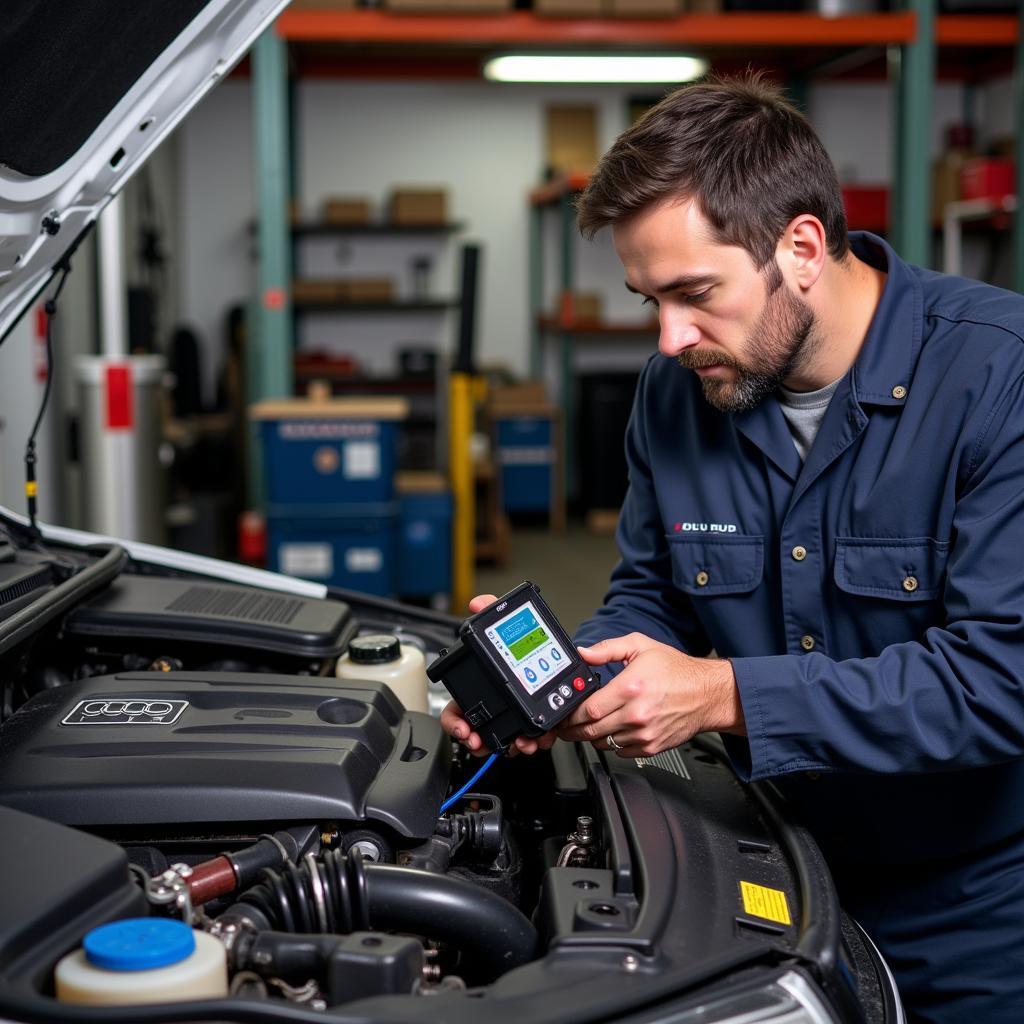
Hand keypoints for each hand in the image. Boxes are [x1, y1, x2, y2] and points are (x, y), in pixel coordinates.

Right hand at [438, 593, 558, 756]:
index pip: (457, 710)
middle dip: (480, 741)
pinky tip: (537, 738)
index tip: (465, 729)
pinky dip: (531, 742)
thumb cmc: (524, 643)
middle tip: (483, 742)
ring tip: (520, 743)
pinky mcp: (531, 722)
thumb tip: (477, 602)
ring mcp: (511, 716)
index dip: (455, 723)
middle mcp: (492, 705)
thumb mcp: (508, 624)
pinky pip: (526, 739)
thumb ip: (492, 609)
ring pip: (502, 740)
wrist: (553, 654)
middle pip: (476, 733)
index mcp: (479, 686)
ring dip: (509, 745)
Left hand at [556, 633, 743, 757]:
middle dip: (573, 730)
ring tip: (589, 726)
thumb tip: (583, 653)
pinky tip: (613, 731)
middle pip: (591, 731)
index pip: (588, 709)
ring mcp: (644, 734)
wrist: (707, 694)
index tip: (564, 713)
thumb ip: (608, 649)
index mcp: (630, 688)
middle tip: (566, 726)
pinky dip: (612, 744)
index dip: (571, 714)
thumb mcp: (641, 646)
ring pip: (604, 744)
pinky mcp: (651, 747)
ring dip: (592, 737)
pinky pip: (620, 752)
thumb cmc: (677, 671)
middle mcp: (636, 714)